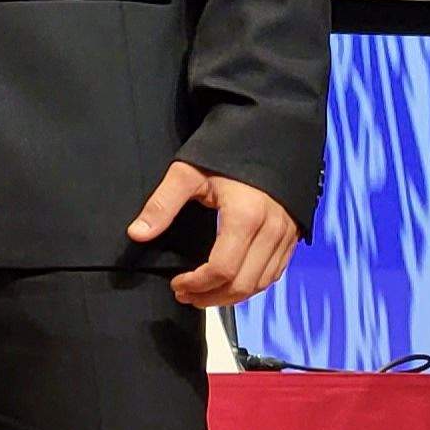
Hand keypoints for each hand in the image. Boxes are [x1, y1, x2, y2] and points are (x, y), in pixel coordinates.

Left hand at [128, 161, 299, 306]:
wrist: (269, 133)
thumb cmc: (226, 151)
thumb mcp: (188, 172)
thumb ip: (162, 204)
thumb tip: (137, 233)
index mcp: (245, 216)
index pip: (222, 269)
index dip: (197, 284)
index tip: (176, 284)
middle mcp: (271, 229)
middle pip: (243, 283)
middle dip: (211, 296)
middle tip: (186, 295)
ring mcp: (286, 234)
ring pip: (262, 283)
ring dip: (232, 296)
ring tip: (204, 294)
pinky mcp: (293, 235)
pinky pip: (275, 272)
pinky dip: (253, 285)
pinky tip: (231, 283)